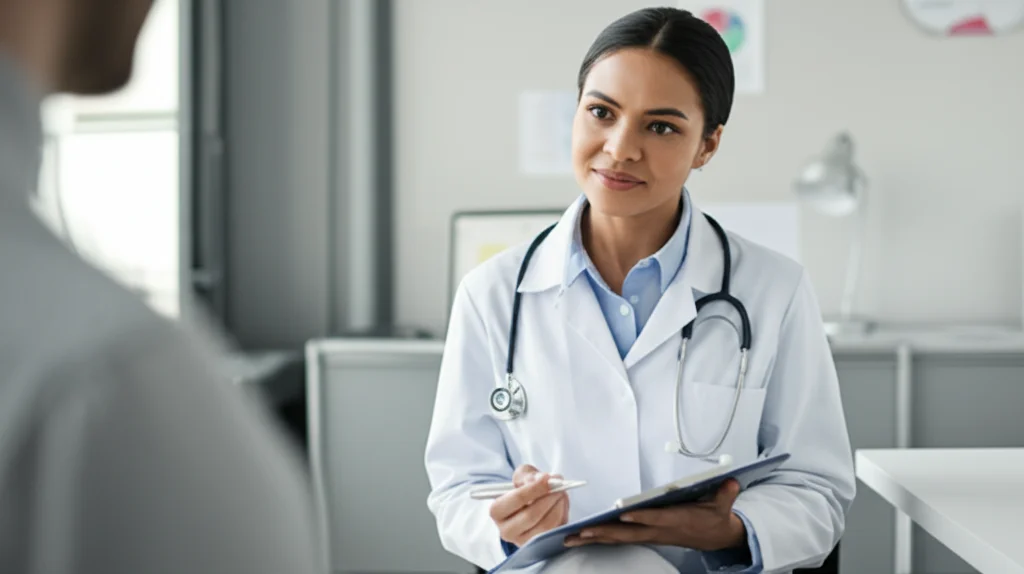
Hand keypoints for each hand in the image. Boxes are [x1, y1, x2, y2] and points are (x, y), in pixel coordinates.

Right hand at [489, 464, 569, 547]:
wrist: (529, 505)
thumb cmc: (523, 488)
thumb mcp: (522, 476)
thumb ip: (530, 476)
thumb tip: (545, 480)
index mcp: (497, 511)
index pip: (517, 499)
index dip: (534, 488)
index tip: (547, 479)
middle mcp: (507, 530)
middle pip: (531, 515)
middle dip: (549, 498)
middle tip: (559, 486)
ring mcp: (523, 541)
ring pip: (546, 525)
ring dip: (558, 506)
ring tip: (561, 493)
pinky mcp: (540, 545)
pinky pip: (556, 530)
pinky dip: (562, 514)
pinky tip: (561, 503)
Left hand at [563, 479, 745, 551]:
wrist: (717, 537)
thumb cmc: (715, 517)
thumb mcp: (723, 504)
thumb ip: (725, 494)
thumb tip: (730, 481)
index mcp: (678, 521)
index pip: (657, 518)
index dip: (641, 517)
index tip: (624, 515)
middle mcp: (661, 531)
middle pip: (630, 533)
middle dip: (605, 532)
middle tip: (582, 532)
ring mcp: (652, 535)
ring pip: (621, 538)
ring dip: (596, 538)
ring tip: (573, 537)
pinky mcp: (647, 536)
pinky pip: (621, 538)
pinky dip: (602, 538)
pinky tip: (585, 537)